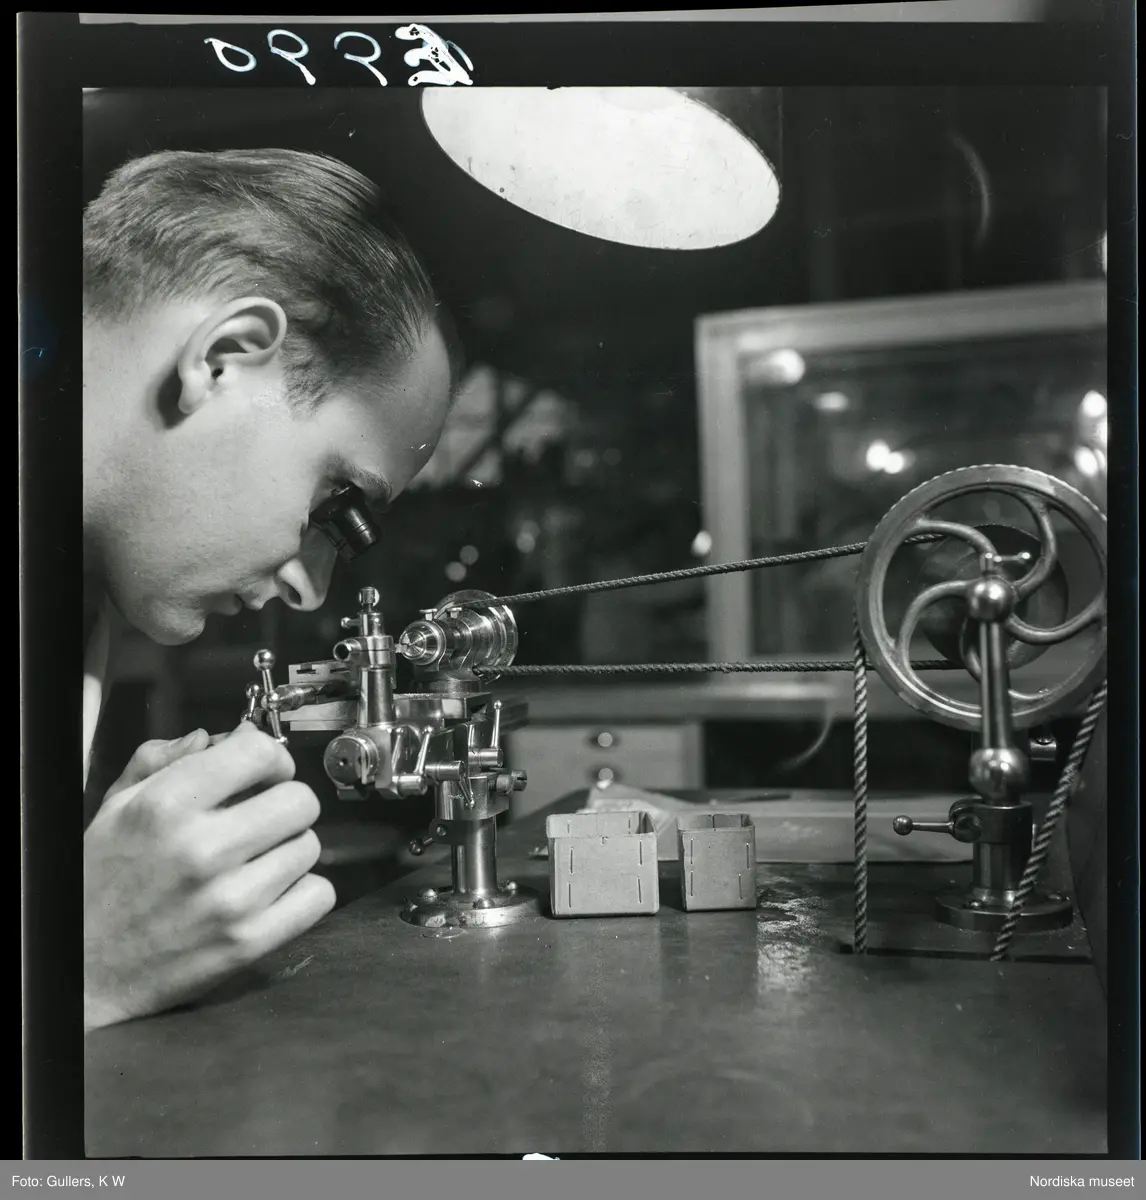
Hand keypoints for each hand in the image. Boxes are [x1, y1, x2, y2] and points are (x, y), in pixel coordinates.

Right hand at [84, 722, 335, 1030]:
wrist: (83, 970)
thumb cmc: (99, 885)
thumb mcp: (115, 807)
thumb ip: (162, 760)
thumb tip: (212, 737)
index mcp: (166, 806)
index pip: (260, 752)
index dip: (269, 758)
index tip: (263, 771)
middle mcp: (202, 849)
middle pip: (300, 799)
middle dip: (285, 802)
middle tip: (263, 816)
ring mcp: (230, 899)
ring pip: (310, 846)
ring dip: (290, 848)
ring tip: (256, 859)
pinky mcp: (249, 942)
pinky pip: (319, 895)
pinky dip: (303, 891)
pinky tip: (271, 890)